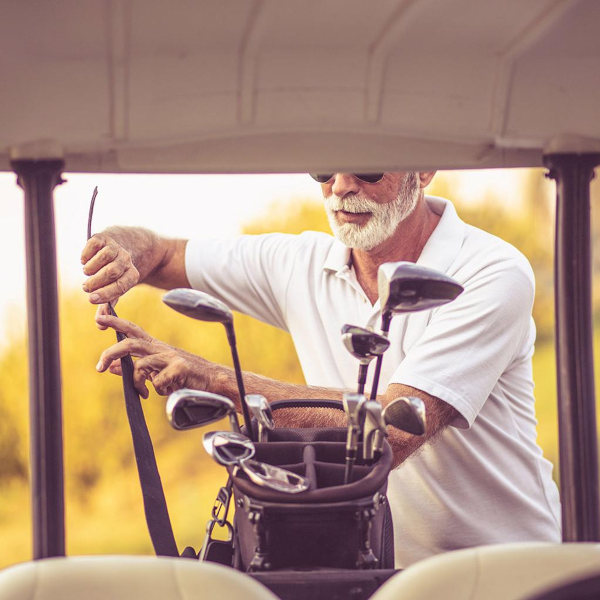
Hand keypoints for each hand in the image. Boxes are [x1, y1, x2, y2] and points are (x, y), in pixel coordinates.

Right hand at [81, 234, 139, 304]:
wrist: (118, 247)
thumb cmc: (113, 276)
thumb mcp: (113, 290)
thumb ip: (107, 306)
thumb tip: (100, 325)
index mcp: (132, 275)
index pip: (121, 286)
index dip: (106, 293)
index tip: (91, 299)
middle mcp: (126, 260)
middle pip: (112, 272)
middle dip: (96, 282)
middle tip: (86, 287)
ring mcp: (115, 247)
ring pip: (104, 257)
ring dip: (91, 268)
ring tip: (87, 273)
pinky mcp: (103, 237)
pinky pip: (94, 245)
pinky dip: (86, 255)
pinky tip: (85, 260)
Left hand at [95, 315, 213, 396]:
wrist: (212, 380)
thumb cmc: (183, 375)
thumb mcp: (156, 370)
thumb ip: (135, 368)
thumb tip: (112, 367)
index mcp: (155, 346)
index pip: (132, 329)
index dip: (116, 321)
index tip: (99, 316)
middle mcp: (161, 348)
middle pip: (130, 343)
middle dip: (111, 352)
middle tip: (100, 367)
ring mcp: (171, 357)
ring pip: (141, 365)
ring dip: (137, 383)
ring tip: (143, 392)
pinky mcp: (180, 368)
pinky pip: (158, 381)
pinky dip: (158, 390)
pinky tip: (165, 392)